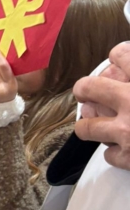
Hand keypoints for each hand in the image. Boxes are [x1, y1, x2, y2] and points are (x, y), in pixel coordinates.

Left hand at [75, 43, 129, 168]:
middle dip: (84, 90)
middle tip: (85, 94)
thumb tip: (122, 67)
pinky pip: (108, 154)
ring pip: (87, 127)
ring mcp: (128, 132)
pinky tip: (123, 149)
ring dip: (91, 125)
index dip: (117, 56)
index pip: (120, 54)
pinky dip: (115, 152)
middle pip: (88, 87)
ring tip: (97, 124)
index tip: (117, 60)